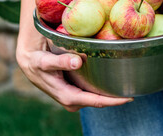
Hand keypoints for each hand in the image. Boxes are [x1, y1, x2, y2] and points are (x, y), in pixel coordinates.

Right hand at [16, 47, 132, 111]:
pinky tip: (113, 82)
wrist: (29, 62)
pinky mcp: (75, 92)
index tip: (130, 98)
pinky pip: (93, 92)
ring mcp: (74, 97)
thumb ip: (60, 62)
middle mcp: (72, 100)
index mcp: (67, 96)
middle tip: (134, 89)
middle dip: (116, 98)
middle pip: (99, 101)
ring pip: (97, 98)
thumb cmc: (37, 61)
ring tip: (127, 85)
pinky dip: (103, 89)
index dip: (113, 101)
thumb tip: (77, 62)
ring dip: (110, 94)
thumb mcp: (45, 61)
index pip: (96, 101)